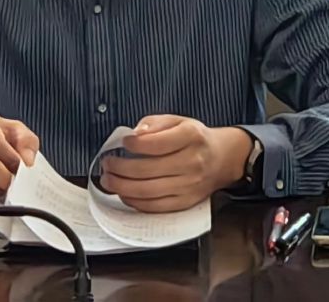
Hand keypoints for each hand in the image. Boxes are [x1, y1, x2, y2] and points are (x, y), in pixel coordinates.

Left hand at [97, 117, 249, 213]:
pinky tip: (124, 193)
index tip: (122, 142)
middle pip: (148, 170)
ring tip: (108, 179)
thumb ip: (154, 123)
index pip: (158, 143)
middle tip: (107, 164)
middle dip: (120, 168)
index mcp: (191, 137)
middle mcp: (192, 162)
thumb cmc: (196, 138)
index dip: (135, 144)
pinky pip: (156, 207)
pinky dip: (135, 202)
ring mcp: (189, 185)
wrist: (222, 159)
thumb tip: (135, 134)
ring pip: (148, 191)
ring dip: (122, 187)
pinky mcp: (185, 202)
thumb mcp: (178, 120)